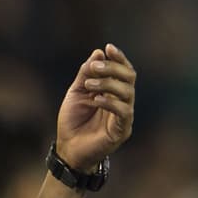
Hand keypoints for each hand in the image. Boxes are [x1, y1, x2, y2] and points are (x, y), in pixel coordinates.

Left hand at [55, 44, 135, 171]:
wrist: (68, 149)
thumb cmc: (73, 121)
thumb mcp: (76, 93)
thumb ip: (87, 74)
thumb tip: (99, 53)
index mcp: (113, 92)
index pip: (123, 70)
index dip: (119, 58)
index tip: (108, 48)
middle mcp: (122, 102)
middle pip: (129, 77)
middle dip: (112, 68)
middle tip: (94, 68)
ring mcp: (124, 117)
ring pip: (128, 92)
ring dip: (108, 83)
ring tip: (89, 85)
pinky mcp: (122, 131)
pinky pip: (124, 111)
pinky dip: (110, 102)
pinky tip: (96, 100)